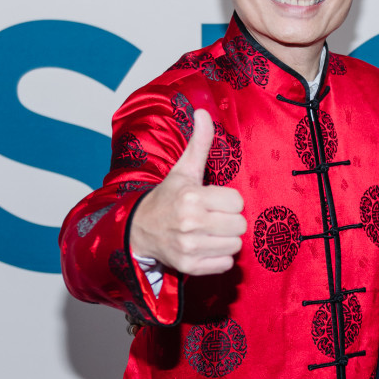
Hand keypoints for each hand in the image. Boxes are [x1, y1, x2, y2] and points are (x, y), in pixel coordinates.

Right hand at [128, 109, 246, 274]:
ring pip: (235, 245)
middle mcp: (190, 223)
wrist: (139, 230)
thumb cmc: (167, 198)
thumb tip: (203, 112)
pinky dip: (219, 258)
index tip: (214, 201)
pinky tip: (206, 247)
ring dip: (226, 240)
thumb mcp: (183, 171)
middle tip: (213, 218)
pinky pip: (225, 264)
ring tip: (209, 232)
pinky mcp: (190, 266)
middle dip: (229, 221)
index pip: (237, 202)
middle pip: (239, 225)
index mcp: (191, 197)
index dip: (229, 201)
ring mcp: (190, 247)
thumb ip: (198, 144)